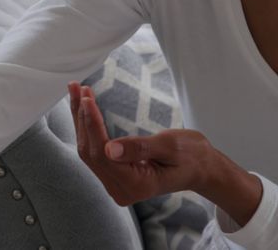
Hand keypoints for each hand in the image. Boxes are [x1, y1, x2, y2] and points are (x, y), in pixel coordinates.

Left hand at [67, 82, 260, 223]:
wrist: (202, 168)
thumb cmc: (191, 156)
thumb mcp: (170, 147)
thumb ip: (140, 148)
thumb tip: (110, 149)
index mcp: (137, 185)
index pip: (104, 154)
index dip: (92, 125)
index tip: (87, 99)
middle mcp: (121, 190)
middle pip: (91, 152)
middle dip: (82, 118)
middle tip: (77, 88)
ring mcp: (116, 184)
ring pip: (89, 151)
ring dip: (80, 120)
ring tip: (75, 92)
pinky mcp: (115, 175)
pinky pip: (95, 151)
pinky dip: (87, 128)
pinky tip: (82, 109)